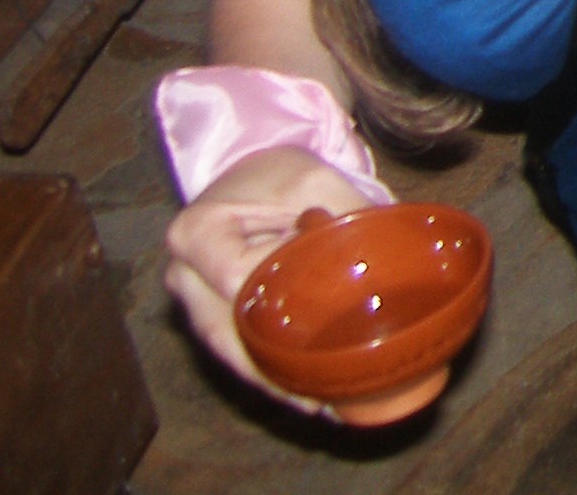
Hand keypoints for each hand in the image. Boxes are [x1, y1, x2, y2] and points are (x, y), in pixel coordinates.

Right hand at [161, 144, 388, 415]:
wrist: (249, 169)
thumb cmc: (277, 172)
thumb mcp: (313, 177)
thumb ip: (343, 212)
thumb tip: (392, 253)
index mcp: (197, 233)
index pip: (236, 279)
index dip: (276, 301)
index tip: (320, 315)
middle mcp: (183, 273)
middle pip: (224, 332)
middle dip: (270, 368)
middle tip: (321, 396)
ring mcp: (192, 299)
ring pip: (226, 350)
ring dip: (269, 381)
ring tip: (316, 406)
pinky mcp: (210, 312)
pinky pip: (233, 348)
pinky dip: (265, 371)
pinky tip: (300, 394)